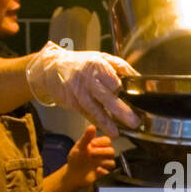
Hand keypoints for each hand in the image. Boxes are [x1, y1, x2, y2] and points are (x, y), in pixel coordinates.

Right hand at [25, 43, 139, 135]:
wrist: (51, 68)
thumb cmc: (81, 63)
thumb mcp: (101, 57)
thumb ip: (120, 67)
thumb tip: (138, 77)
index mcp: (97, 65)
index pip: (114, 80)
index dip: (126, 90)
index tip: (138, 99)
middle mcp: (87, 79)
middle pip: (105, 96)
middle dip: (120, 110)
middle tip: (134, 121)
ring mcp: (78, 92)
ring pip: (93, 109)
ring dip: (105, 122)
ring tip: (116, 133)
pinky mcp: (71, 102)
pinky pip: (86, 114)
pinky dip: (96, 122)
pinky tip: (105, 128)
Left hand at [63, 126, 115, 189]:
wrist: (73, 174)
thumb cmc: (76, 159)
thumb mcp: (79, 147)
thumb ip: (86, 137)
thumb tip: (92, 126)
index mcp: (98, 146)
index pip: (107, 141)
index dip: (101, 142)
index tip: (92, 143)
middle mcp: (103, 155)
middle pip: (111, 151)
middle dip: (102, 152)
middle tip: (91, 153)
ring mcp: (104, 165)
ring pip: (112, 162)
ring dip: (104, 162)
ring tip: (94, 162)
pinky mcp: (103, 174)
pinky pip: (109, 173)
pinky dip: (104, 171)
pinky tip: (97, 170)